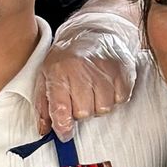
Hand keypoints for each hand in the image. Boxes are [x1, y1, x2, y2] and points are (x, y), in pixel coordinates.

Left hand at [38, 19, 143, 136]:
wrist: (92, 32)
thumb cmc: (66, 59)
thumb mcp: (46, 77)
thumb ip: (44, 106)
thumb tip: (45, 131)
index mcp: (58, 71)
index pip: (60, 108)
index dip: (63, 126)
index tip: (65, 133)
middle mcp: (81, 70)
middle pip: (84, 112)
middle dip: (80, 111)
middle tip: (78, 97)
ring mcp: (104, 70)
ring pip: (103, 109)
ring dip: (98, 105)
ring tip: (92, 90)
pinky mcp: (122, 71)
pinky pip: (120, 100)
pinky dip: (114, 98)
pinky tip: (106, 86)